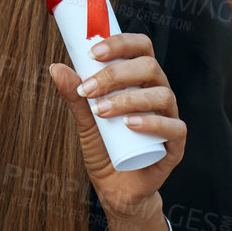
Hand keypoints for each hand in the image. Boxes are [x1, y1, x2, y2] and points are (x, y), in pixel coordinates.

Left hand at [48, 32, 184, 220]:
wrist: (115, 187)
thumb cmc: (105, 147)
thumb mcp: (84, 120)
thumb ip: (74, 95)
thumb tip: (56, 68)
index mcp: (140, 80)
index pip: (140, 48)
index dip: (120, 43)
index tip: (92, 53)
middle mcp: (158, 94)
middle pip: (150, 67)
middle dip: (116, 73)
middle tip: (89, 88)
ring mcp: (169, 118)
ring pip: (162, 95)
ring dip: (128, 99)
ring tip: (101, 111)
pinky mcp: (175, 145)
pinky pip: (174, 128)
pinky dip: (152, 123)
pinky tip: (130, 125)